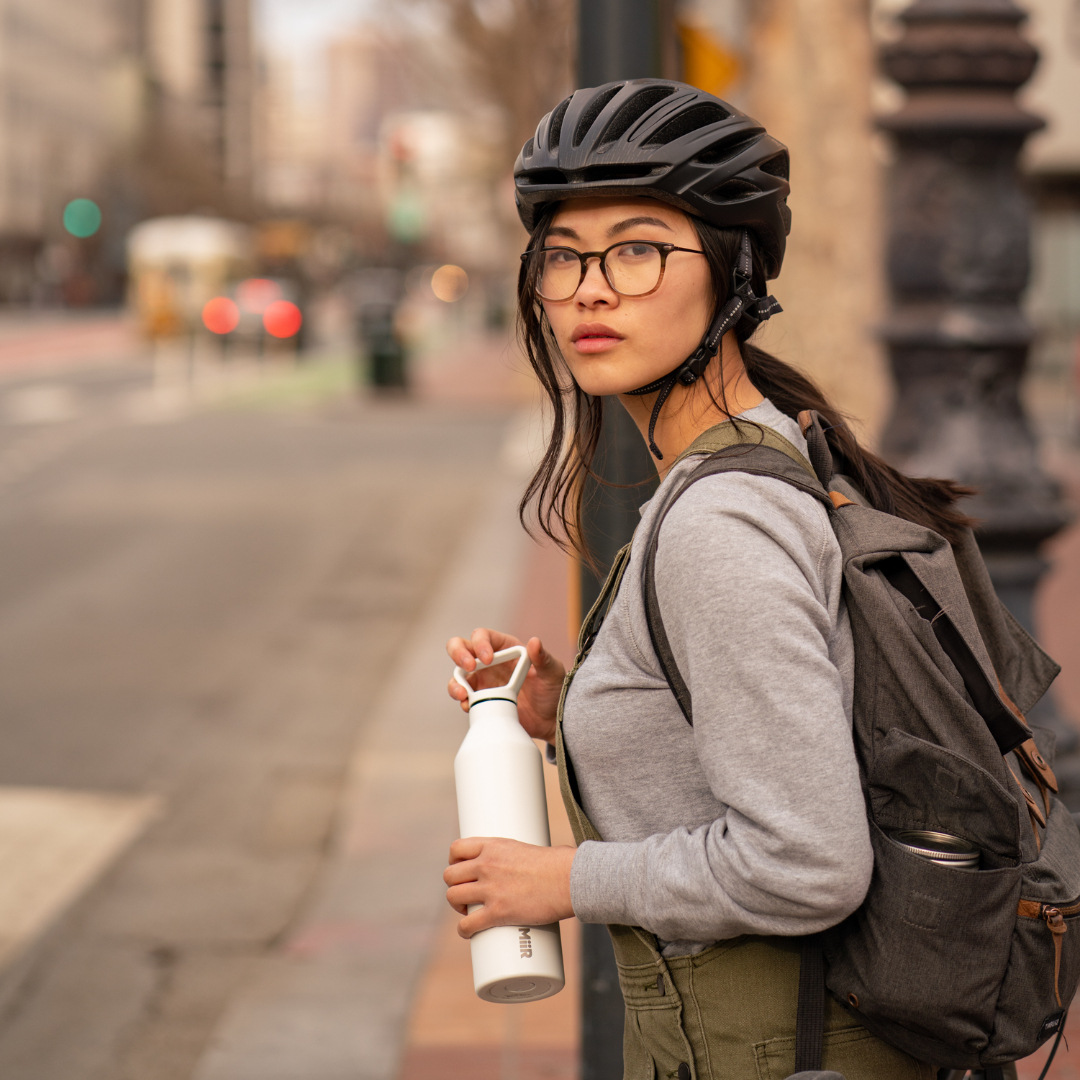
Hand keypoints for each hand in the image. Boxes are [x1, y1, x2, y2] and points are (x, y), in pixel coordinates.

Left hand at [444, 837, 575, 937]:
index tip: (459, 869)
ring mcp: (490, 889)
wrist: (569, 879)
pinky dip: (464, 930)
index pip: (457, 849)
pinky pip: (468, 924)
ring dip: (457, 906)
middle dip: (455, 885)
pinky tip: (468, 931)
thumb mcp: (529, 849)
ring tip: (467, 911)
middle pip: (451, 875)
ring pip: (454, 897)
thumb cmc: (559, 864)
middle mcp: (486, 864)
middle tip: (466, 893)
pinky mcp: (497, 912)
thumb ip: (518, 858)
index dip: (454, 861)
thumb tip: (528, 867)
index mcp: (493, 846)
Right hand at [446, 629, 565, 743]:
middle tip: (468, 667)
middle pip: (461, 647)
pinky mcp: (480, 700)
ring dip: (455, 682)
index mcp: (505, 648)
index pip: (484, 636)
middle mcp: (489, 662)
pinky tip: (468, 706)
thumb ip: (543, 658)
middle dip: (458, 653)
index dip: (480, 643)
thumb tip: (534, 642)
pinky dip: (462, 701)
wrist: (550, 719)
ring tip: (463, 694)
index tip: (487, 658)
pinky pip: (463, 697)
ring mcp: (482, 681)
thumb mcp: (552, 672)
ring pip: (458, 674)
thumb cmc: (552, 690)